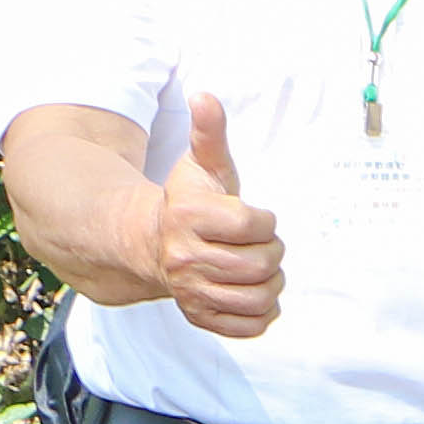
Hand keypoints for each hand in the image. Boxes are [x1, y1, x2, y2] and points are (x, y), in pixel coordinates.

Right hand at [152, 96, 285, 339]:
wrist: (152, 244)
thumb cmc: (189, 202)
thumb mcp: (201, 166)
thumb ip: (209, 133)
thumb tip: (205, 96)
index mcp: (188, 217)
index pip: (255, 224)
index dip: (265, 221)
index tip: (254, 218)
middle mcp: (184, 258)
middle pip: (261, 264)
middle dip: (271, 252)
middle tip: (258, 245)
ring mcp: (190, 291)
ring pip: (259, 297)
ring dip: (271, 284)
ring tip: (258, 270)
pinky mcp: (199, 316)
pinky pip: (249, 326)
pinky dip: (261, 314)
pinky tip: (251, 293)